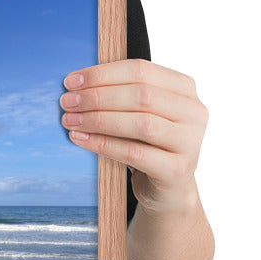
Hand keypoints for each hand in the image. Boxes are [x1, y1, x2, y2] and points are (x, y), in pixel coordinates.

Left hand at [59, 58, 207, 215]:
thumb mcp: (137, 113)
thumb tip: (75, 84)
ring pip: (141, 123)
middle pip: (141, 95)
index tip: (71, 81)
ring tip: (70, 120)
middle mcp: (194, 112)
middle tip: (67, 102)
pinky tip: (80, 138)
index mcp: (184, 88)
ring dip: (98, 119)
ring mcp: (190, 142)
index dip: (102, 74)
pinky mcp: (177, 170)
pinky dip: (103, 144)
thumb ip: (118, 94)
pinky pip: (135, 153)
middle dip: (97, 97)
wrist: (167, 189)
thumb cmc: (147, 144)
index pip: (141, 70)